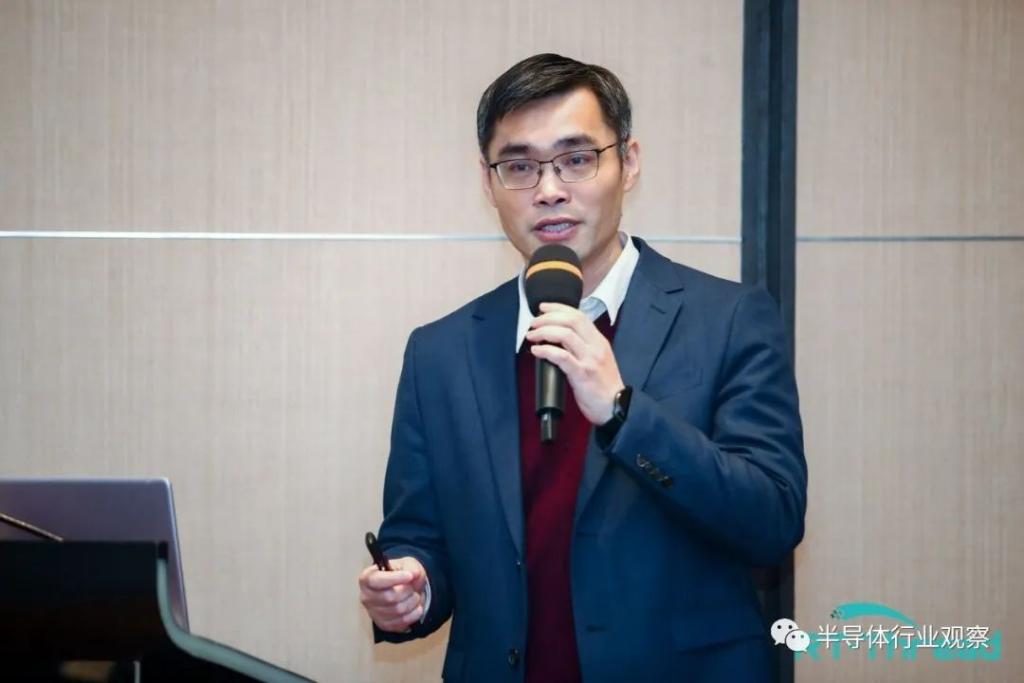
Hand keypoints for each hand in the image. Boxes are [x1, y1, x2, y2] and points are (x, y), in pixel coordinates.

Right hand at [358, 556, 427, 632]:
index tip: (410, 576)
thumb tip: (414, 574)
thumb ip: (411, 567)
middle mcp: (366, 597)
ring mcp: (373, 613)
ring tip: (415, 595)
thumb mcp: (407, 564)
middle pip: (390, 597)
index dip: (394, 579)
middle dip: (408, 590)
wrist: (404, 589)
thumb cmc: (401, 574)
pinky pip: (402, 621)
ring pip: (398, 610)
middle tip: (413, 586)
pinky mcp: (383, 624)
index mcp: (367, 578)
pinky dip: (414, 613)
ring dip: (413, 602)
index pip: (376, 581)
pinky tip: (415, 606)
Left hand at [525, 302, 624, 425]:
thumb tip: (558, 338)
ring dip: (544, 331)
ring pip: (565, 335)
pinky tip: (536, 351)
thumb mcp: (598, 360)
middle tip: (533, 323)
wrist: (616, 408)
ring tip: (532, 335)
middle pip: (571, 320)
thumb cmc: (604, 387)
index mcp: (599, 341)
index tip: (543, 308)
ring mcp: (589, 360)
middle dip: (548, 317)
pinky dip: (546, 350)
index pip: (579, 315)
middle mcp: (595, 347)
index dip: (559, 308)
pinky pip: (561, 357)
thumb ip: (583, 347)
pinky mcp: (582, 374)